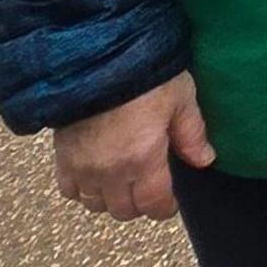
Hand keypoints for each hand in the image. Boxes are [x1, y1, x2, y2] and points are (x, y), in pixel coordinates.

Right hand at [52, 72, 212, 219]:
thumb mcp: (180, 98)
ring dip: (109, 198)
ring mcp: (82, 166)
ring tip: (121, 180)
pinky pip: (68, 189)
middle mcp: (110, 171)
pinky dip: (81, 188)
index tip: (169, 201)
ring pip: (95, 204)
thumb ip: (192, 134)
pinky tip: (93, 173)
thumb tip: (204, 160)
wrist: (92, 56)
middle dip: (139, 203)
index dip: (164, 208)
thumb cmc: (141, 73)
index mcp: (143, 159)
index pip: (153, 205)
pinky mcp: (62, 155)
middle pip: (123, 210)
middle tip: (147, 187)